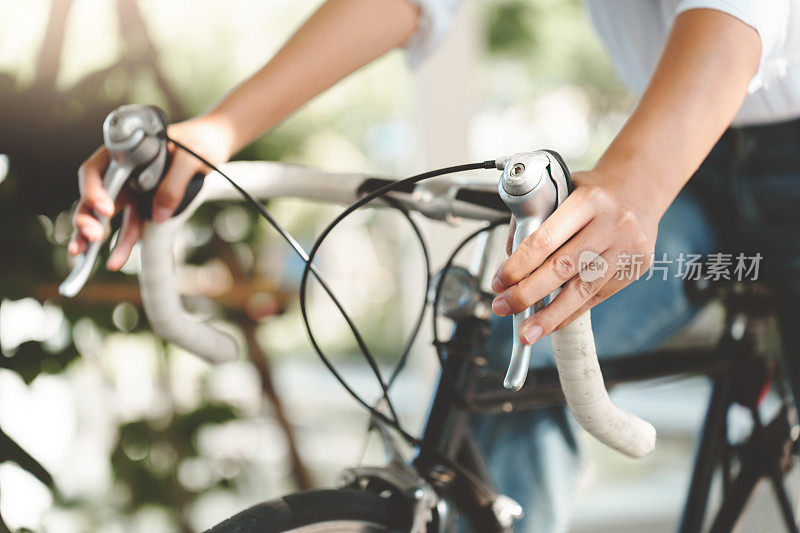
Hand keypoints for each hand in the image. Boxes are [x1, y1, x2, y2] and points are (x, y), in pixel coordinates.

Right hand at [68, 116, 232, 269]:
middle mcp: (122, 172)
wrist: (212, 144)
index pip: (96, 170)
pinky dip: (121, 244)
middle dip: (87, 217)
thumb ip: (174, 182)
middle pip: (94, 196)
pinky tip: (114, 261)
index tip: (106, 208)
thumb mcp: (191, 157)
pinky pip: (131, 226)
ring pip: (107, 216)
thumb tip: (158, 215)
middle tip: (91, 236)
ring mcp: (132, 190)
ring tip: (82, 257)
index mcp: (124, 152)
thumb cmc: (199, 142)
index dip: (94, 190)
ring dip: (93, 237)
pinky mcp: (144, 206)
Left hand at [490, 170, 660, 344]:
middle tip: (503, 307)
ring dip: (549, 316)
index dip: (518, 265)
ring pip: (582, 290)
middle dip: (527, 293)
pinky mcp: (635, 268)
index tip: (499, 281)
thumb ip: (534, 220)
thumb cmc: (594, 191)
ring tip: (526, 332)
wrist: (640, 187)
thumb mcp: (561, 189)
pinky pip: (596, 298)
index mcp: (588, 201)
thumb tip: (510, 261)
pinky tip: (551, 322)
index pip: (545, 240)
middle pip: (562, 268)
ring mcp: (627, 249)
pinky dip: (570, 313)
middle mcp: (612, 225)